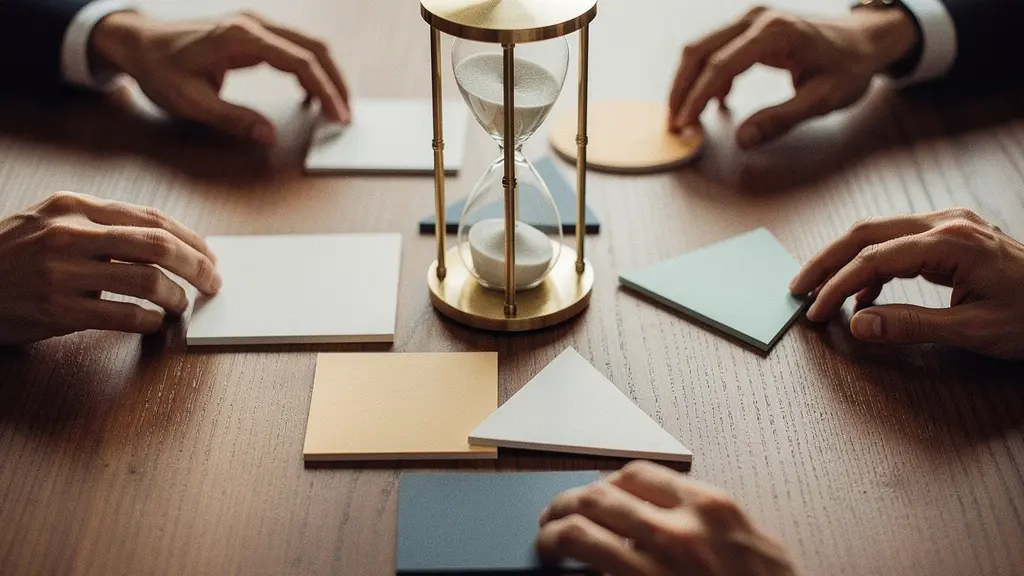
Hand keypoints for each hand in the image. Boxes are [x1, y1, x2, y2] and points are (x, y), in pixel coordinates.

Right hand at [0, 192, 220, 345]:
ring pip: (147, 280)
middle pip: (158, 245)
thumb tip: (165, 244)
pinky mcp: (57, 309)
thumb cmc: (10, 255)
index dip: (191, 239)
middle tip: (213, 283)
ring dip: (176, 297)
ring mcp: (62, 271)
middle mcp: (70, 233)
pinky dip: (148, 321)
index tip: (210, 255)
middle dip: (197, 265)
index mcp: (74, 206)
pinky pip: (123, 315)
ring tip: (180, 305)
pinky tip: (152, 323)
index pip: (151, 218)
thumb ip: (100, 226)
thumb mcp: (49, 222)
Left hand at [90, 10, 350, 146]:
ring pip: (309, 44)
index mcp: (240, 37)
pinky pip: (294, 47)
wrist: (138, 42)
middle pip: (314, 46)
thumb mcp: (191, 101)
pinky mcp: (255, 32)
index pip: (299, 61)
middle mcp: (253, 23)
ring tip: (336, 108)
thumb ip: (232, 119)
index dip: (324, 90)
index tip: (338, 116)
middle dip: (336, 81)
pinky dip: (311, 69)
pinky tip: (311, 95)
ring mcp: (256, 24)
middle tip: (346, 115)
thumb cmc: (160, 69)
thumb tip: (269, 136)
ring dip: (327, 74)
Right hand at [537, 461, 795, 575]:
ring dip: (601, 486)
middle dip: (565, 505)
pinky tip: (635, 496)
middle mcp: (679, 536)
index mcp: (655, 575)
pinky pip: (671, 477)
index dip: (551, 538)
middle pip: (598, 498)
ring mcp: (707, 511)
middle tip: (554, 518)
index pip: (581, 536)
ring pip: (631, 474)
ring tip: (589, 501)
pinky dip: (643, 483)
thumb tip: (587, 566)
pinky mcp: (729, 502)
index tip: (545, 545)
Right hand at [668, 6, 917, 147]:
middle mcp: (756, 17)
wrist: (866, 38)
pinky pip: (714, 49)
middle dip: (680, 89)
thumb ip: (781, 119)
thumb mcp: (822, 99)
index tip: (684, 125)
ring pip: (701, 47)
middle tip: (673, 124)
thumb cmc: (850, 65)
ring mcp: (750, 18)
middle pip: (699, 50)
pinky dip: (704, 76)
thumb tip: (742, 140)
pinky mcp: (749, 27)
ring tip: (684, 116)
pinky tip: (714, 103)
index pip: (721, 66)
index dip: (698, 98)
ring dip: (687, 82)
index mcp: (775, 32)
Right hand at [790, 209, 1023, 359]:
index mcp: (951, 242)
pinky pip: (900, 242)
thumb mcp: (974, 330)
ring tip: (822, 290)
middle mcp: (948, 223)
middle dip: (826, 261)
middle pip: (866, 232)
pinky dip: (875, 265)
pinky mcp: (955, 235)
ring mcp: (952, 225)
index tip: (815, 312)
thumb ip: (911, 325)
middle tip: (797, 289)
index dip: (837, 285)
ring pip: (879, 232)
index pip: (874, 258)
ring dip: (846, 259)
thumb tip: (857, 324)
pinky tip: (866, 294)